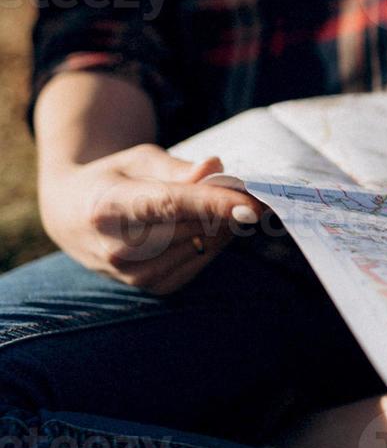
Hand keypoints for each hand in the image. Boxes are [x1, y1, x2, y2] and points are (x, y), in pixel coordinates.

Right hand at [38, 145, 264, 294]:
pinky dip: (213, 241)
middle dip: (228, 208)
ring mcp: (132, 273)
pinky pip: (201, 261)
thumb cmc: (113, 179)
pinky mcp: (151, 286)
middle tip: (250, 190)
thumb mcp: (139, 160)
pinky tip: (205, 225)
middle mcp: (116, 247)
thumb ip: (178, 167)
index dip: (213, 205)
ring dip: (222, 224)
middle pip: (192, 227)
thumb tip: (214, 168)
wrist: (72, 217)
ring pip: (202, 245)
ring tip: (217, 204)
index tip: (253, 205)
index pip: (169, 206)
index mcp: (108, 206)